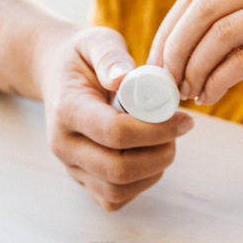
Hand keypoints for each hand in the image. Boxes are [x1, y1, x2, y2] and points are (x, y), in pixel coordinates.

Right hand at [36, 26, 194, 210]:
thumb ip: (111, 56)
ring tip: (165, 141)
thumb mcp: (96, 42)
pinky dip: (140, 184)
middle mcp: (64, 145)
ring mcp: (71, 167)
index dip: (157, 130)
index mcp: (67, 110)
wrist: (58, 76)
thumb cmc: (84, 59)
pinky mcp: (83, 181)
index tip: (184, 118)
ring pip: (118, 190)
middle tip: (179, 130)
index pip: (114, 133)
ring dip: (154, 170)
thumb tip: (125, 77)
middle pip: (118, 169)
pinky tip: (149, 157)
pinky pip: (114, 199)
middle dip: (160, 153)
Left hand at [148, 0, 242, 103]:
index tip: (155, 65)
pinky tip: (212, 95)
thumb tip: (178, 56)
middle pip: (202, 9)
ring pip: (220, 34)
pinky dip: (219, 81)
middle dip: (173, 49)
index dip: (167, 31)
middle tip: (163, 82)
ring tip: (189, 92)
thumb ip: (235, 29)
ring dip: (194, 68)